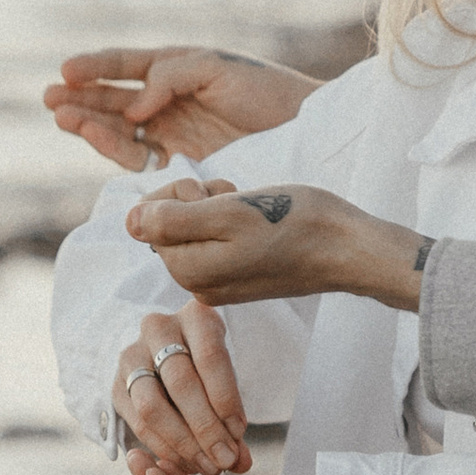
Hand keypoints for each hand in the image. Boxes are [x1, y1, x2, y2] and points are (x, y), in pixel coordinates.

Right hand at [46, 46, 314, 172]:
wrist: (302, 129)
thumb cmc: (264, 90)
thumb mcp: (218, 69)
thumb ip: (171, 78)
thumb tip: (134, 106)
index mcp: (174, 68)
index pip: (127, 64)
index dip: (96, 66)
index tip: (67, 69)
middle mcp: (166, 100)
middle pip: (114, 98)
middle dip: (81, 97)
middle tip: (51, 98)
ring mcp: (170, 133)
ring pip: (118, 129)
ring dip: (89, 123)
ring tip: (63, 117)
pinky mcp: (179, 164)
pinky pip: (138, 157)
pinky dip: (114, 148)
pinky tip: (96, 136)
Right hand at [108, 301, 251, 474]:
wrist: (167, 351)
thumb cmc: (207, 364)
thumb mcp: (226, 375)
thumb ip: (234, 416)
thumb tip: (242, 462)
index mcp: (194, 315)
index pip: (210, 357)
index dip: (225, 399)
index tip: (240, 433)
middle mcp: (158, 328)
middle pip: (180, 383)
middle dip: (206, 428)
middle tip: (225, 459)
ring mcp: (132, 355)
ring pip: (153, 406)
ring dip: (182, 443)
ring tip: (207, 466)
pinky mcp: (116, 384)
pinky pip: (138, 423)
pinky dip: (164, 449)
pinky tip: (186, 463)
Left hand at [126, 176, 429, 313]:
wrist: (347, 246)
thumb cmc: (292, 222)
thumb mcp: (226, 213)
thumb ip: (172, 220)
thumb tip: (128, 223)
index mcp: (188, 270)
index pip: (151, 218)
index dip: (181, 191)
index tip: (215, 193)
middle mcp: (199, 283)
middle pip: (171, 223)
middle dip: (198, 198)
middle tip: (235, 197)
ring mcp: (222, 281)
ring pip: (196, 225)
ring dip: (217, 204)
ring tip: (250, 204)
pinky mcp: (243, 274)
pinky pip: (220, 237)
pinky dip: (234, 217)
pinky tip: (260, 215)